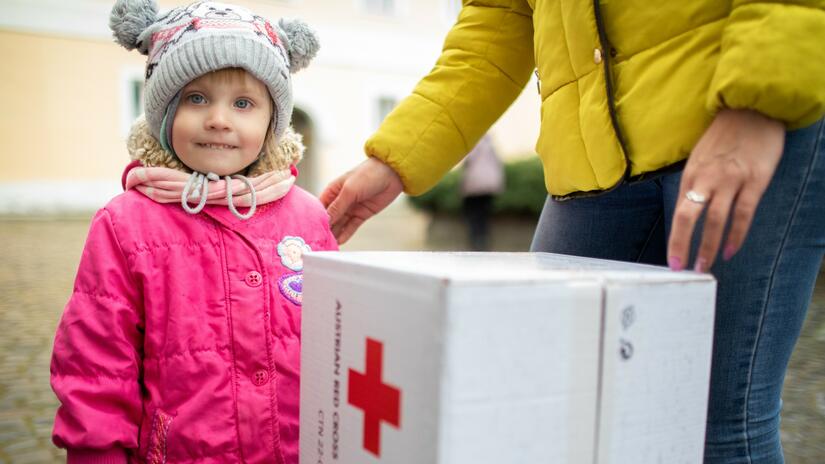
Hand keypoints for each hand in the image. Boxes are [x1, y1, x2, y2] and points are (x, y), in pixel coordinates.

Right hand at [320, 157, 403, 243]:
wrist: (392, 174)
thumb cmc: (368, 174)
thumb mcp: (350, 190)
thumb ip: (338, 206)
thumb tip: (326, 220)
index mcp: (332, 191)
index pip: (320, 208)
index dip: (315, 219)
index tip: (311, 231)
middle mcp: (340, 201)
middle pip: (329, 218)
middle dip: (324, 229)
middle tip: (318, 242)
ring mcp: (351, 208)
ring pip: (339, 224)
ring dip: (334, 234)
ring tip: (327, 245)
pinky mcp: (362, 215)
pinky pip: (351, 226)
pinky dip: (346, 234)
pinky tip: (339, 242)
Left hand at [668, 109, 784, 271]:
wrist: (752, 109)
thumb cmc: (725, 136)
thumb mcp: (700, 158)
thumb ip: (695, 184)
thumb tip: (687, 213)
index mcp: (691, 174)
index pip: (678, 212)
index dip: (675, 238)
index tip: (672, 260)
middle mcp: (707, 179)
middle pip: (689, 217)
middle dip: (683, 245)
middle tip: (682, 268)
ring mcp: (731, 180)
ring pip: (716, 220)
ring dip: (709, 246)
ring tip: (704, 266)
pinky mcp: (754, 180)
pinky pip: (744, 213)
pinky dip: (736, 234)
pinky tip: (731, 251)